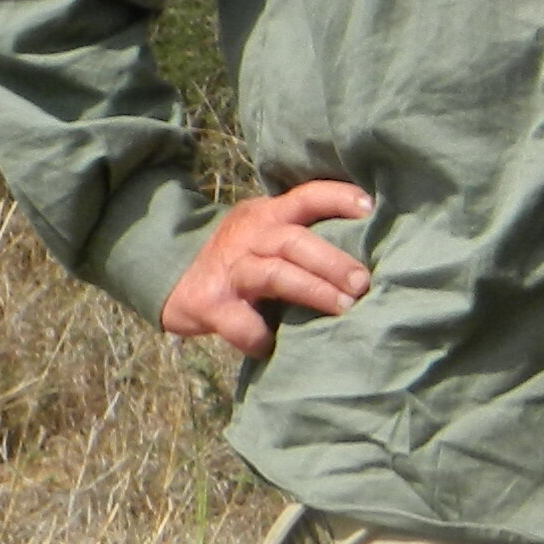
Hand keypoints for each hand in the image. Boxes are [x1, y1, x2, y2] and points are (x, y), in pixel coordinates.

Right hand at [161, 181, 373, 361]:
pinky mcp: (211, 305)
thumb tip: (366, 257)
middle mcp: (249, 236)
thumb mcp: (265, 234)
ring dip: (313, 290)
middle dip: (332, 261)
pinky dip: (260, 337)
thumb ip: (302, 238)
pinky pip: (241, 323)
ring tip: (344, 308)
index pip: (305, 197)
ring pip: (273, 274)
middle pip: (294, 241)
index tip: (369, 208)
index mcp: (268, 215)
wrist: (174, 278)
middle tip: (363, 283)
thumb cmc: (240, 259)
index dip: (337, 198)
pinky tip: (274, 346)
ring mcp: (230, 270)